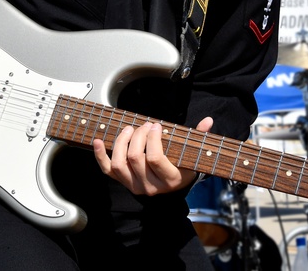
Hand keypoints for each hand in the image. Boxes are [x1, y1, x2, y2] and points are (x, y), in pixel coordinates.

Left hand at [92, 116, 213, 195]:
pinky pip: (107, 171)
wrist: (172, 185)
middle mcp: (150, 187)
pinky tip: (98, 141)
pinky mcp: (123, 183)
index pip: (154, 158)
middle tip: (145, 125)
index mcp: (169, 180)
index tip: (156, 126)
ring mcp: (135, 186)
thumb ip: (200, 137)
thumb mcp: (192, 154)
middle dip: (138, 136)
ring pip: (119, 164)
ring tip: (129, 129)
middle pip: (135, 158)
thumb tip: (208, 121)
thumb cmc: (182, 166)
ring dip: (121, 142)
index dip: (153, 139)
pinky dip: (99, 155)